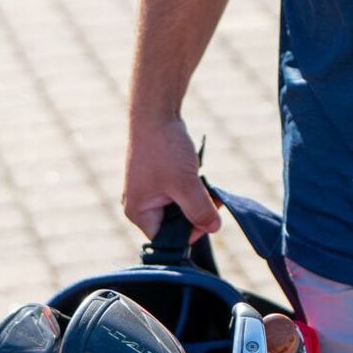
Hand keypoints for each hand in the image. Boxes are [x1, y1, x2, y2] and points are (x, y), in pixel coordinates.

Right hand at [122, 114, 222, 241]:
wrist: (156, 114)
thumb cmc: (164, 149)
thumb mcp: (185, 184)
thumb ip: (199, 210)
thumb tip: (214, 229)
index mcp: (138, 212)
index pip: (165, 239)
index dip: (188, 234)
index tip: (207, 220)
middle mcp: (140, 205)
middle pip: (173, 225)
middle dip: (196, 215)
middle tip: (213, 201)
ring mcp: (149, 192)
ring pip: (179, 208)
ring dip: (197, 201)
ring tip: (207, 187)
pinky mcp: (158, 179)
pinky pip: (178, 194)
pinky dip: (192, 189)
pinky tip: (200, 177)